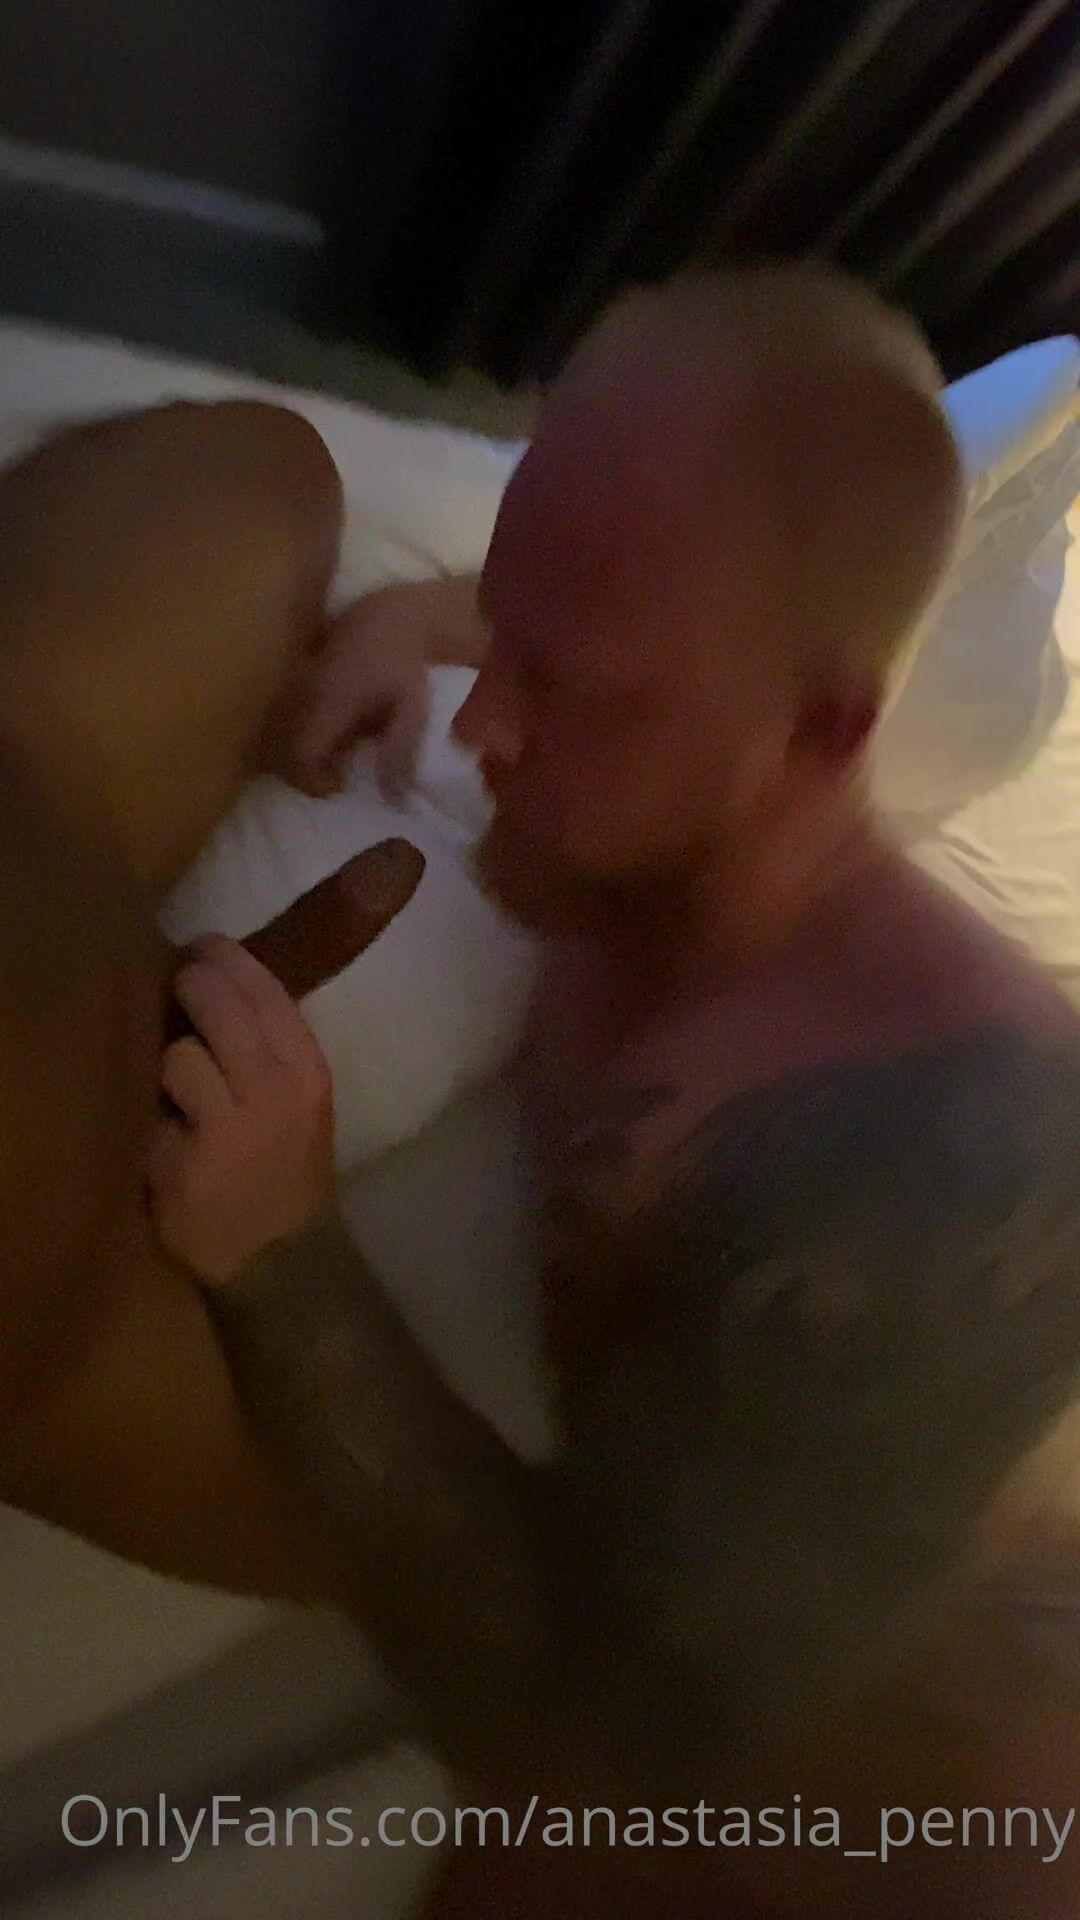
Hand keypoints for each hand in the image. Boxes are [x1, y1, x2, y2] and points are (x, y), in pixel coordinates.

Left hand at [148, 935, 334, 1283]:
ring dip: (170, 1064)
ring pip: (178, 1054)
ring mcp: (230, 1129)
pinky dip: (153, 1120)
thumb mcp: (304, 1104)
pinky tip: (168, 1134)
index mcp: (309, 1073)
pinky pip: (153, 1115)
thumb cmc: (288, 1173)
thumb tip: (223, 978)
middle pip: (218, 1004)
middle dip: (190, 984)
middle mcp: (276, 1093)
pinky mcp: (186, 1165)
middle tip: (178, 983)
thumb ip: (274, 1048)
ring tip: (179, 1086)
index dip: (228, 960)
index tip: (204, 947)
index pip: (267, 991)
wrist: (281, 1262)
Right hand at [272, 587, 431, 802]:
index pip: (300, 754)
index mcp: (328, 705)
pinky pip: (292, 706)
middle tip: (337, 773)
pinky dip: (308, 724)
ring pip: (286, 724)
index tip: (336, 787)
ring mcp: (299, 678)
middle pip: (285, 742)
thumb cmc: (405, 666)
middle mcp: (305, 693)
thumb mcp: (413, 712)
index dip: (310, 779)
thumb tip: (394, 800)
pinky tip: (337, 723)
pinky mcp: (301, 670)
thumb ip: (401, 754)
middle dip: (307, 765)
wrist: (393, 615)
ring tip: (340, 749)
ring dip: (308, 744)